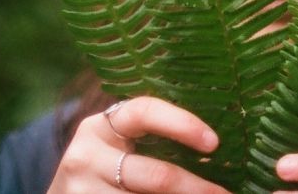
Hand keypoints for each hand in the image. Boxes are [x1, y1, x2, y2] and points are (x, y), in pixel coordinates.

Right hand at [48, 96, 230, 193]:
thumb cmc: (103, 168)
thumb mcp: (116, 145)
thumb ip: (150, 140)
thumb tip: (215, 149)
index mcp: (101, 126)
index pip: (143, 111)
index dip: (182, 123)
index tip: (213, 142)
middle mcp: (86, 156)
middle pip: (155, 175)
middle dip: (196, 188)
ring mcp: (82, 190)